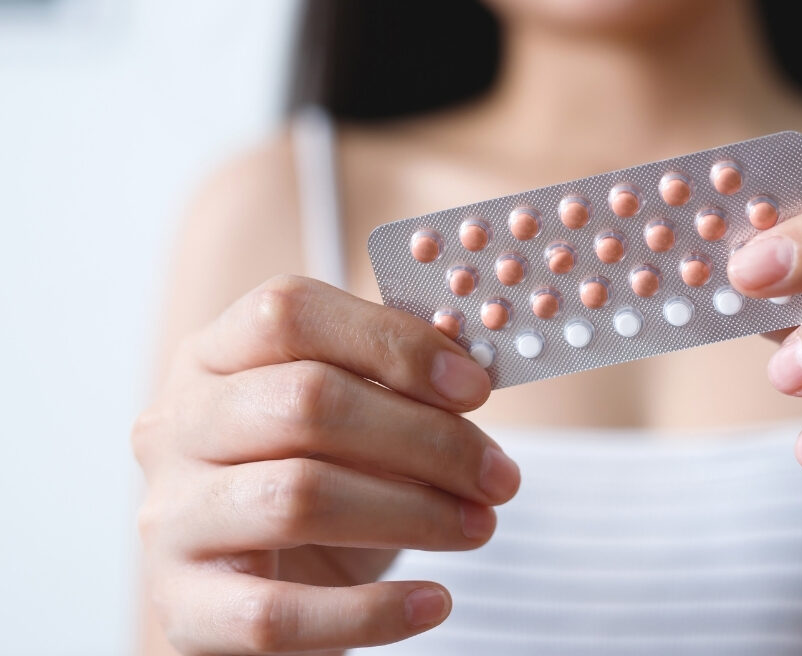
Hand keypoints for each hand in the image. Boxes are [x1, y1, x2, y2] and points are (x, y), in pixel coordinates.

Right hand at [132, 275, 519, 654]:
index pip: (289, 312)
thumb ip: (394, 383)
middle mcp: (175, 426)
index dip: (393, 342)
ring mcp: (170, 516)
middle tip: (500, 475)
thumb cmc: (320, 481)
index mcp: (214, 356)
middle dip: (427, 438)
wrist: (260, 586)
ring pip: (298, 497)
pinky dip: (371, 613)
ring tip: (480, 527)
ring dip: (414, 514)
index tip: (475, 388)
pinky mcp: (182, 606)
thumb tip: (468, 374)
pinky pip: (278, 614)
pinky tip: (434, 603)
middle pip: (306, 402)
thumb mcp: (351, 419)